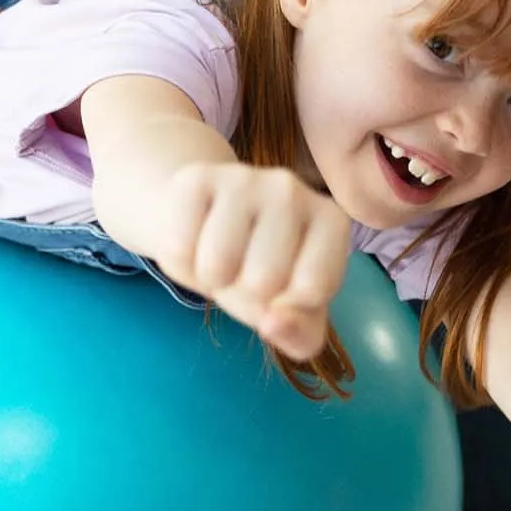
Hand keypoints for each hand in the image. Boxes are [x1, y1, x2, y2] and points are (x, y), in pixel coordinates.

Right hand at [151, 163, 351, 360]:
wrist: (205, 222)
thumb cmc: (259, 271)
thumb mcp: (291, 313)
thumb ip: (299, 333)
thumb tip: (274, 322)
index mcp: (331, 221)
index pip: (312, 289)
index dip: (286, 306)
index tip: (282, 287)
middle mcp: (293, 189)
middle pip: (263, 280)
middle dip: (244, 291)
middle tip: (243, 270)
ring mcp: (244, 177)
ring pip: (217, 263)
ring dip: (209, 278)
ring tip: (219, 258)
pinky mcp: (197, 177)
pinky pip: (179, 248)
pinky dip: (180, 263)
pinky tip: (194, 241)